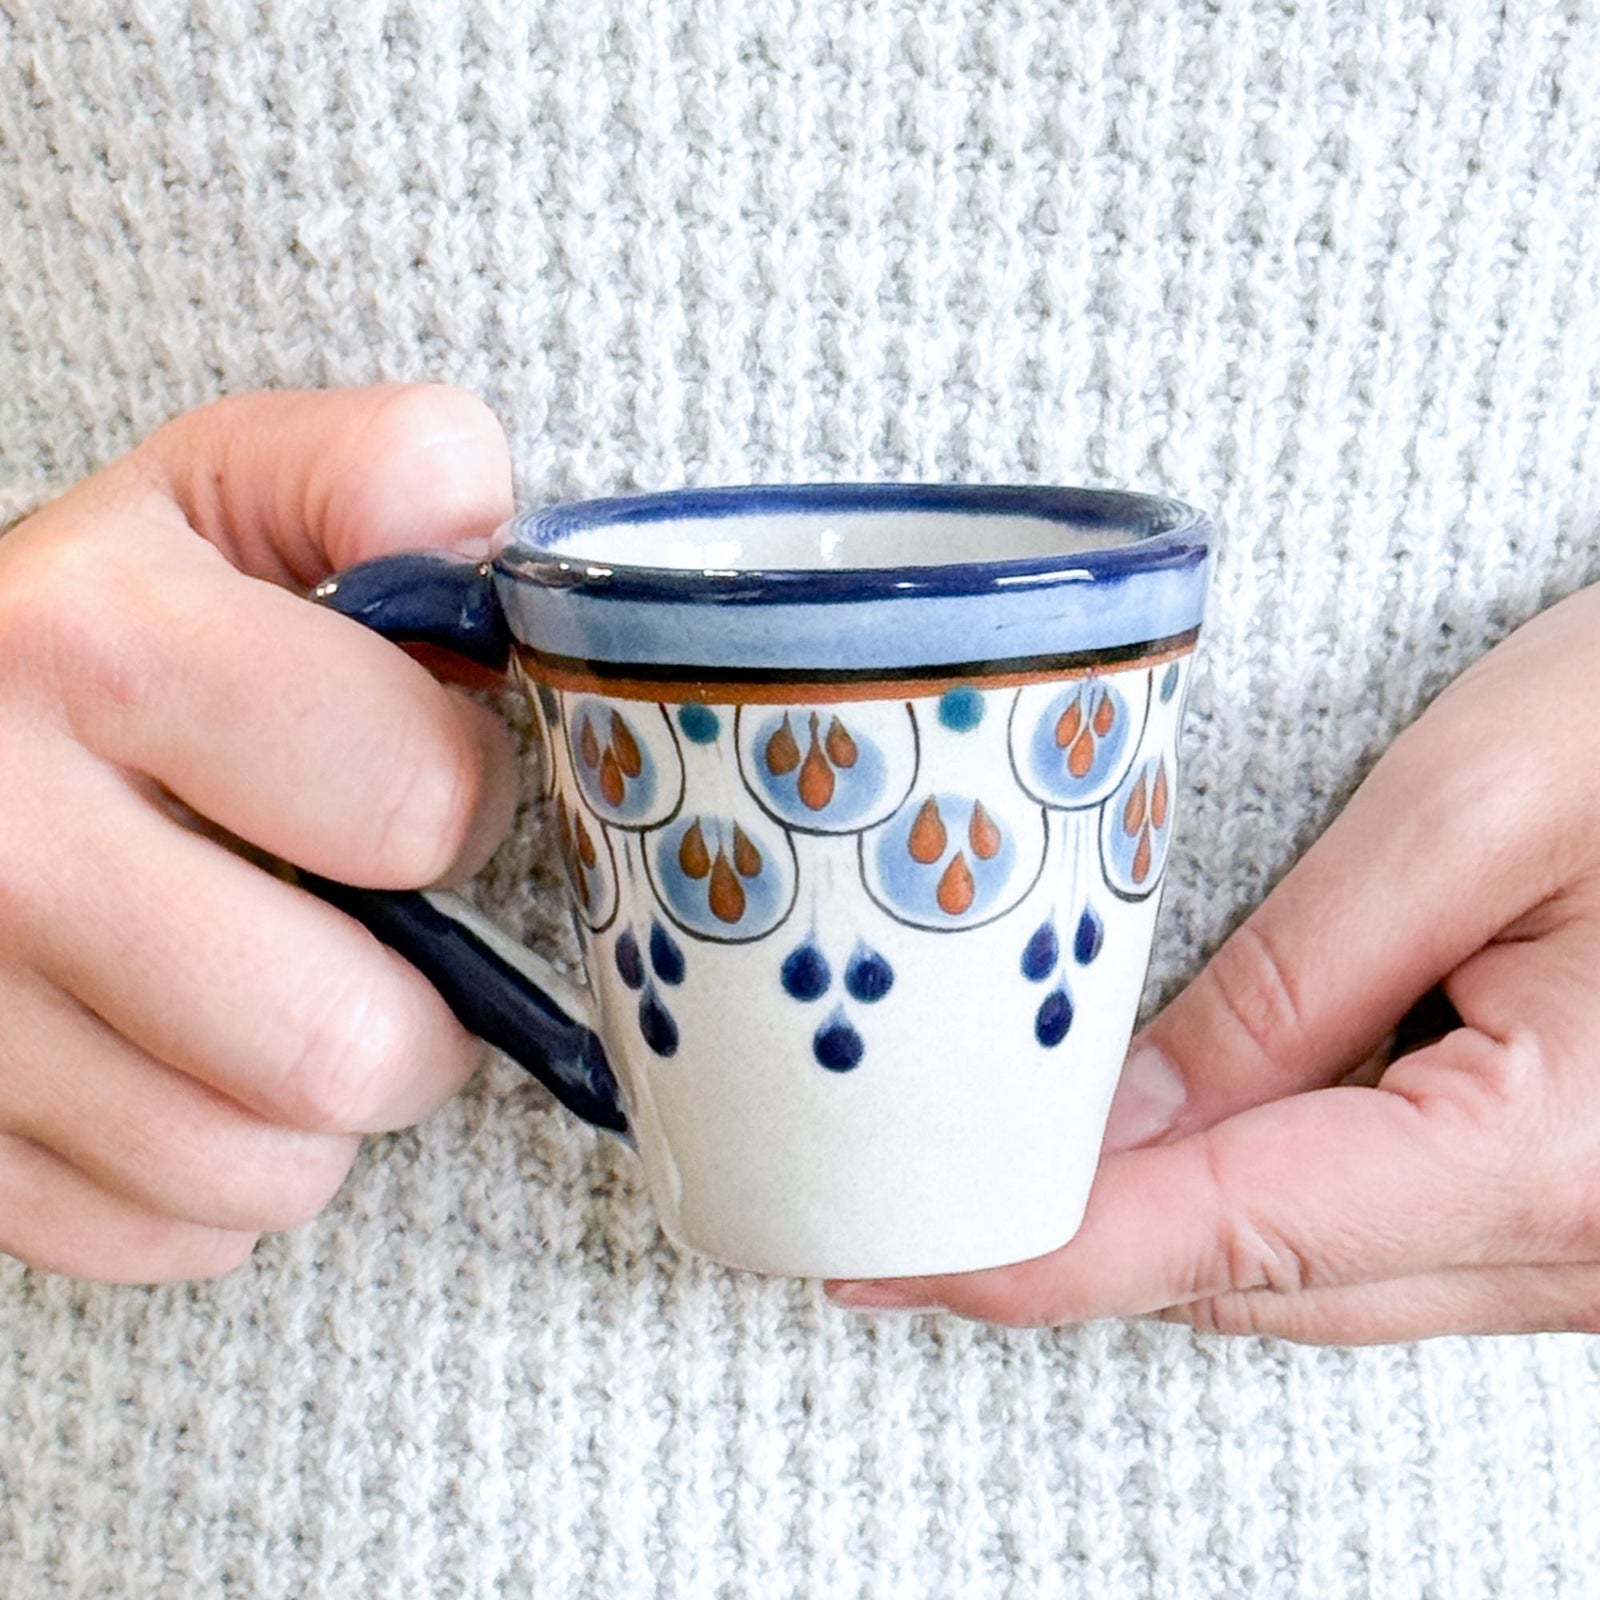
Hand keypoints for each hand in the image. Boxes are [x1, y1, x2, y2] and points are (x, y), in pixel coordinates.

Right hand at [0, 386, 517, 1280]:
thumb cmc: (87, 620)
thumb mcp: (218, 490)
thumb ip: (378, 471)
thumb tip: (482, 519)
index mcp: (92, 641)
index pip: (416, 801)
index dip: (466, 800)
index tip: (431, 788)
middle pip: (340, 1045)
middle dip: (422, 1015)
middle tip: (394, 952)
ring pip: (257, 1170)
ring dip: (323, 1109)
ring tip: (296, 1010)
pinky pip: (160, 1237)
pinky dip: (219, 1182)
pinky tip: (196, 1073)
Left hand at [829, 582, 1599, 1341]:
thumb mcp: (1472, 812)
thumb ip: (1286, 986)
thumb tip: (1123, 1122)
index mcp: (1564, 1152)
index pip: (1235, 1232)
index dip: (1045, 1253)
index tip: (894, 1263)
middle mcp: (1593, 1246)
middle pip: (1269, 1275)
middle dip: (1088, 1240)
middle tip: (924, 1195)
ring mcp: (1599, 1246)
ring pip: (1322, 1272)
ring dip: (1174, 1219)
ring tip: (1024, 1157)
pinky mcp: (1581, 1202)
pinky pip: (1386, 1237)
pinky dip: (1269, 1198)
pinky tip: (1185, 1135)